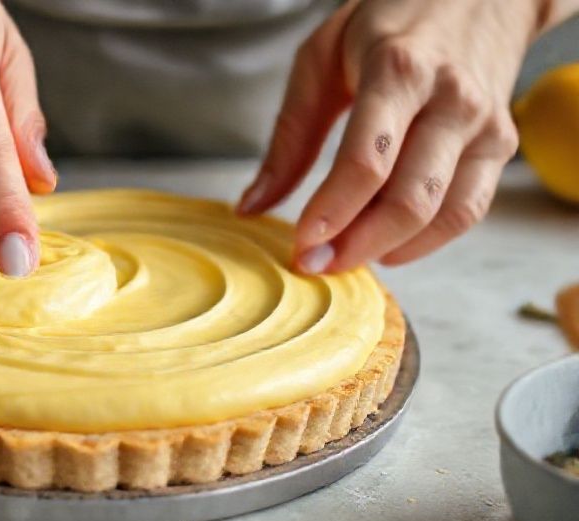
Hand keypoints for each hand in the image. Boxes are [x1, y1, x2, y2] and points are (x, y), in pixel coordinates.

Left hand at [238, 0, 544, 273]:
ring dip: (389, 250)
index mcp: (398, 70)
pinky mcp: (499, 145)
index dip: (332, 212)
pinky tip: (388, 248)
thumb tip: (252, 206)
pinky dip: (427, 242)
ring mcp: (482, 124)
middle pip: (409, 199)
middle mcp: (450, 99)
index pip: (367, 161)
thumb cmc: (390, 23)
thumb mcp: (321, 59)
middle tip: (315, 265)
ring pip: (444, 213)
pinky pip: (468, 210)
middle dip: (357, 244)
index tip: (300, 244)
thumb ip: (289, 135)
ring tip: (344, 259)